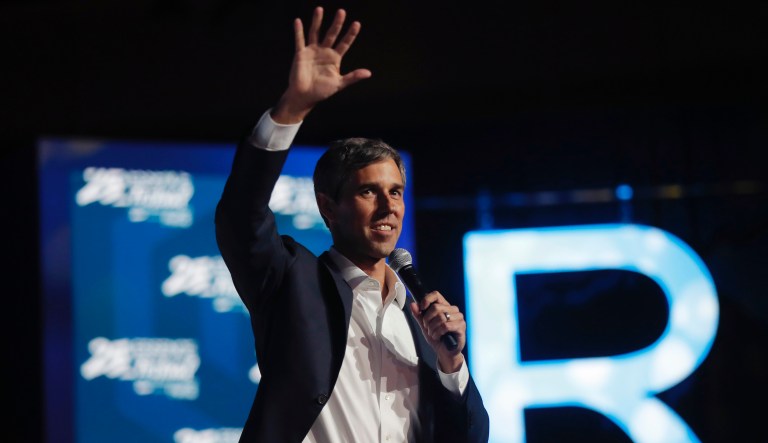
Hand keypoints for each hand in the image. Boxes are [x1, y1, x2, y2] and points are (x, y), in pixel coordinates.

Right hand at [272, 7, 371, 123]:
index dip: (351, 34)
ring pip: (315, 33)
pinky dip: (298, 31)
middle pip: (332, 34)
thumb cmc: (322, 91)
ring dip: (317, 21)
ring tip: (319, 9)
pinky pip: (299, 40)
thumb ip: (353, 77)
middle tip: (342, 11)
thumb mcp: (339, 84)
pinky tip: (298, 21)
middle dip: (337, 24)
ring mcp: (312, 51)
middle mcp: (324, 52)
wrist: (304, 97)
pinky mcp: (301, 54)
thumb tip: (369, 73)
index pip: (345, 43)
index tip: (357, 24)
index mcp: (335, 58)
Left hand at [409, 291, 466, 372]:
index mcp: (444, 306)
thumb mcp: (424, 326)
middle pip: (436, 307)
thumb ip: (419, 315)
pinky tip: (438, 336)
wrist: (445, 352)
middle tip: (427, 328)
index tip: (421, 308)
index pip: (436, 295)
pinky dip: (438, 332)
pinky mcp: (461, 326)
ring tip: (433, 334)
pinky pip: (446, 326)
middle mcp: (453, 310)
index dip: (427, 299)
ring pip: (440, 317)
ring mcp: (459, 317)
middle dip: (427, 320)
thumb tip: (413, 304)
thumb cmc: (437, 338)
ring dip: (432, 328)